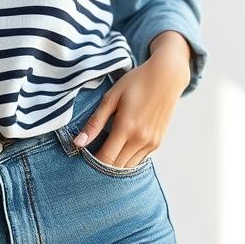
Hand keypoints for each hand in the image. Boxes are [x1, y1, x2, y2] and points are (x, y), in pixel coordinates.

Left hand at [72, 32, 192, 167]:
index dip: (92, 163)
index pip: (106, 159)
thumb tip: (78, 143)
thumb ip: (95, 123)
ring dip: (115, 163)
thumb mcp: (111, 98)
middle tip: (93, 153)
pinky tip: (121, 146)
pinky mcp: (158, 142)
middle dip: (102, 165)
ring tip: (106, 149)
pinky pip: (139, 160)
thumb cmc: (137, 83)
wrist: (167, 77)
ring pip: (128, 167)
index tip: (83, 157)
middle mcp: (141, 139)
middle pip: (117, 167)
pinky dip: (128, 158)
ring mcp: (151, 143)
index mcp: (126, 128)